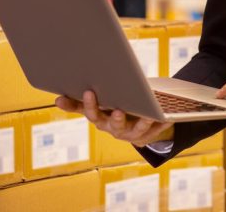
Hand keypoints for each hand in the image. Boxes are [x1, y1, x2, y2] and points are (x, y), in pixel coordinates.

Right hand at [56, 91, 174, 146]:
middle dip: (115, 118)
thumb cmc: (112, 108)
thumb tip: (56, 100)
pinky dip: (163, 123)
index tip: (88, 91)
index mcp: (101, 120)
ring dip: (142, 123)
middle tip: (117, 110)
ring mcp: (132, 133)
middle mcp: (114, 129)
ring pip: (137, 130)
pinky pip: (157, 129)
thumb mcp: (97, 105)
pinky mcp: (149, 134)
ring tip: (148, 115)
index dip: (89, 104)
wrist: (134, 126)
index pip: (92, 113)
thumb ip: (78, 103)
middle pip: (113, 124)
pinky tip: (169, 117)